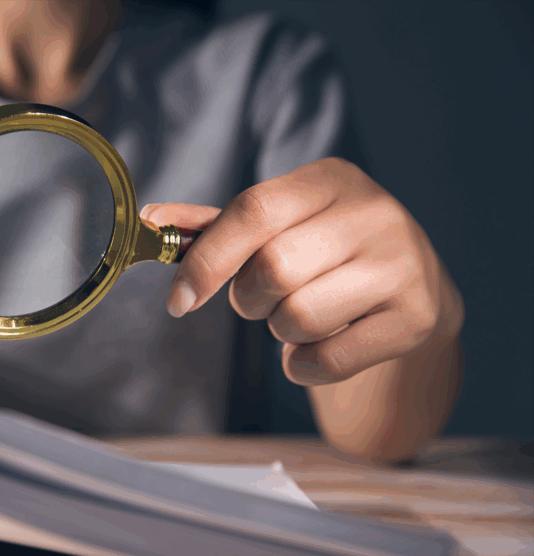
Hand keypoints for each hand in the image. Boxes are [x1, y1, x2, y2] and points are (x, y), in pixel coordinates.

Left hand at [143, 158, 462, 385]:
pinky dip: (304, 365)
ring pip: (298, 317)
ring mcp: (402, 265)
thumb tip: (151, 220)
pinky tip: (320, 344)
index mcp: (330, 179)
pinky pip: (327, 360)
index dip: (206, 259)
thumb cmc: (325, 252)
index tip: (179, 299)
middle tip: (262, 299)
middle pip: (272, 270)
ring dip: (279, 331)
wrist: (413, 288)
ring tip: (299, 315)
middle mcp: (374, 213)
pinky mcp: (416, 317)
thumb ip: (216, 226)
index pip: (254, 211)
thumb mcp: (279, 225)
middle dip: (248, 298)